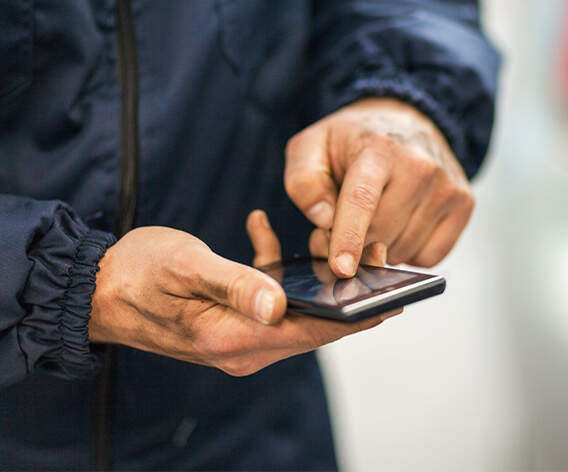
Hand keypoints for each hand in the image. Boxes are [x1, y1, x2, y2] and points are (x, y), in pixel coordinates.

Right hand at [88, 210, 397, 375]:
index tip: (396, 298)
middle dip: (347, 293)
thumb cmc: (135, 274)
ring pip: (295, 309)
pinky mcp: (230, 318)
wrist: (91, 288)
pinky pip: (266, 296)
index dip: (358, 316)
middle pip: (313, 324)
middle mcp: (242, 346)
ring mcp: (237, 334)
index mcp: (236, 339)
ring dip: (314, 277)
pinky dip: (272, 266)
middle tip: (378, 255)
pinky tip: (264, 229)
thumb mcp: (186, 268)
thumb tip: (280, 303)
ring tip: (335, 240)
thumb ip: (235, 284)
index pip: (314, 331)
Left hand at [285, 97, 474, 276]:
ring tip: (376, 219)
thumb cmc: (353, 142)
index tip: (341, 268)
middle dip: (357, 243)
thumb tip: (323, 219)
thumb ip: (304, 182)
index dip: (349, 238)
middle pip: (381, 234)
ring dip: (383, 248)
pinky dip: (410, 252)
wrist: (405, 121)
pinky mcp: (464, 203)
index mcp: (379, 148)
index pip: (362, 200)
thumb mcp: (312, 147)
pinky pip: (430, 257)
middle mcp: (420, 166)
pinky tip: (402, 225)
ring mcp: (447, 186)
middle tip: (346, 226)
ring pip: (404, 250)